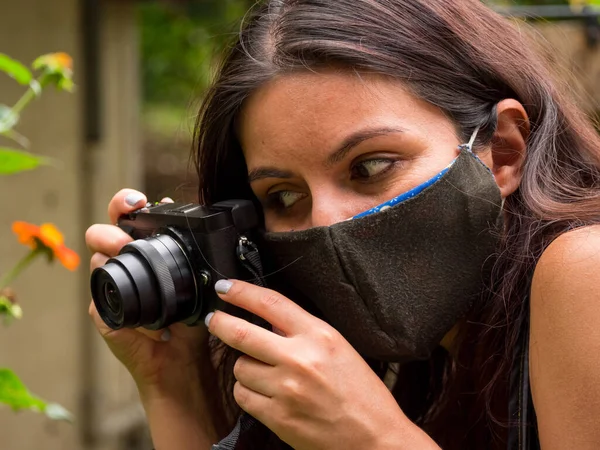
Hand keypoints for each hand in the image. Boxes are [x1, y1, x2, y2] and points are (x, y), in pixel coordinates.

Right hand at [85, 189, 208, 396]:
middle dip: (110, 228)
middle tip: (126, 237)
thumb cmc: (190, 316)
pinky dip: (120, 303)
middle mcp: (122, 264)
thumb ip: (190, 249)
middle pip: (100, 234)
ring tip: (134, 263)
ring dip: (111, 258)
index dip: (124, 204)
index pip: (125, 218)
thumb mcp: (197, 278)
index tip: (137, 202)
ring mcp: (111, 288)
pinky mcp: (105, 315)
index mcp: (142, 251)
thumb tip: (189, 222)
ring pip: (96, 262)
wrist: (184, 356)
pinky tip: (143, 315)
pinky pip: (100, 302)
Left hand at [207, 280, 434, 449]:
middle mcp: (300, 359)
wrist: (375, 438)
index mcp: (319, 335)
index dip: (242, 292)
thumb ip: (303, 330)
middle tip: (214, 320)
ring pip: (240, 367)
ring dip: (245, 366)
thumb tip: (268, 318)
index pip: (270, 303)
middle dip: (220, 323)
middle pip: (241, 333)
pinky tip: (263, 392)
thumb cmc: (361, 393)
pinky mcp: (278, 417)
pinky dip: (247, 391)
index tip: (225, 287)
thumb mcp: (338, 347)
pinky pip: (243, 396)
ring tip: (263, 371)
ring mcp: (287, 389)